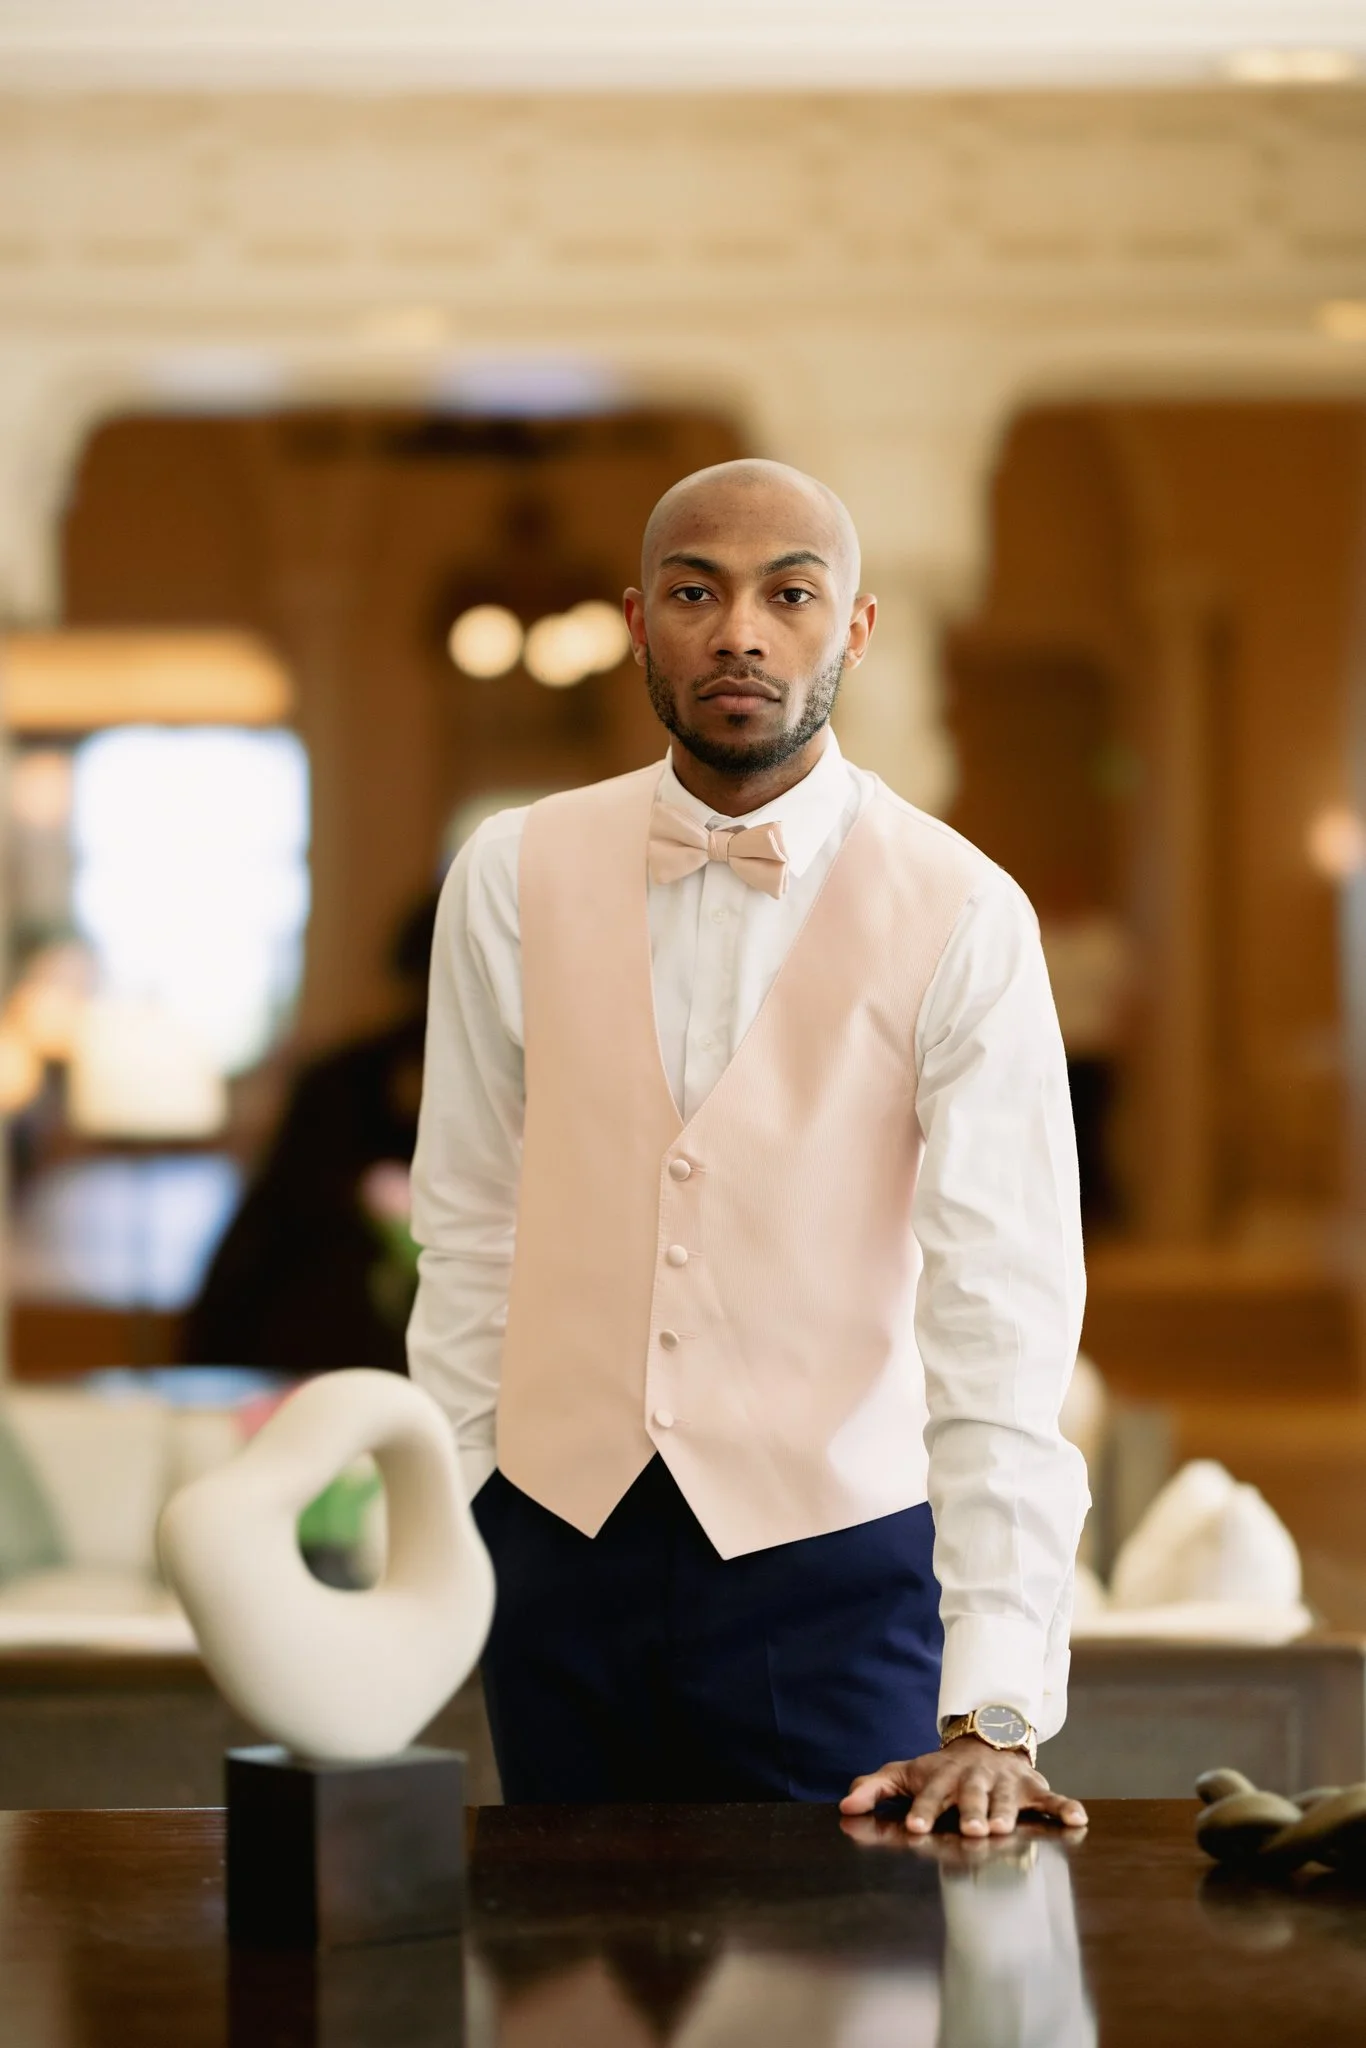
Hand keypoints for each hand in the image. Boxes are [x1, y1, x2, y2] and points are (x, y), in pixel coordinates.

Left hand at [839, 1735, 1087, 1836]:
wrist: (985, 1741)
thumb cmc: (940, 1771)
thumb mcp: (906, 1773)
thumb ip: (876, 1787)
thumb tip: (844, 1806)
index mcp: (943, 1778)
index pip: (931, 1795)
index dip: (923, 1810)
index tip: (914, 1826)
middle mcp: (975, 1779)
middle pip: (972, 1796)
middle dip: (971, 1812)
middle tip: (970, 1830)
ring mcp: (1006, 1783)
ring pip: (1009, 1799)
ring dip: (1008, 1812)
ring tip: (1005, 1828)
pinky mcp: (1033, 1788)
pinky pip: (1052, 1798)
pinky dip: (1065, 1808)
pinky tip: (1077, 1819)